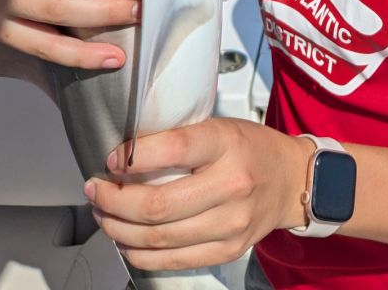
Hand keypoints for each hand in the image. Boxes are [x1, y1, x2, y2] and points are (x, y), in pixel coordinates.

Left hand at [84, 119, 311, 270]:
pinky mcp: (227, 250)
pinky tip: (126, 239)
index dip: (134, 156)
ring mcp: (230, 224)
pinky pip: (172, 261)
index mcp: (227, 144)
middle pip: (158, 205)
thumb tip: (128, 152)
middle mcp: (231, 185)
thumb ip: (181, 139)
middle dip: (114, 201)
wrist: (291, 180)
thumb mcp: (220, 127)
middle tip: (96, 190)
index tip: (112, 158)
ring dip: (119, 229)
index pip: (175, 149)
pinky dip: (140, 253)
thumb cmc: (251, 148)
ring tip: (104, 215)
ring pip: (159, 238)